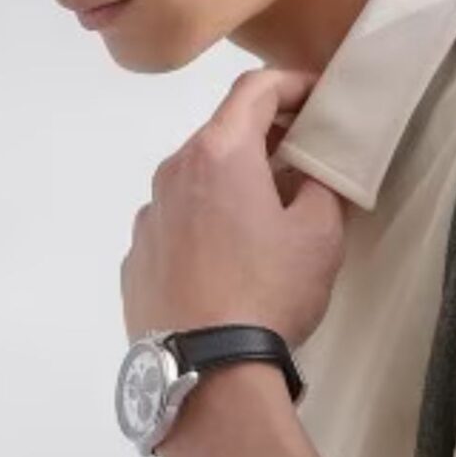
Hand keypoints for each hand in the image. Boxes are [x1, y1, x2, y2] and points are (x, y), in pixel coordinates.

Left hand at [119, 64, 348, 350]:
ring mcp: (147, 219)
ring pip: (194, 183)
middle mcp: (171, 174)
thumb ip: (320, 187)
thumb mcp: (320, 236)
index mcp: (219, 153)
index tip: (317, 95)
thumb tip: (308, 176)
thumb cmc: (269, 294)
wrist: (208, 373)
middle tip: (301, 157)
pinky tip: (226, 262)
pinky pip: (175, 227)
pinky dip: (202, 226)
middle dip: (263, 138)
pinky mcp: (134, 262)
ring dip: (229, 185)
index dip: (292, 83)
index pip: (255, 90)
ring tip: (263, 219)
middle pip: (220, 135)